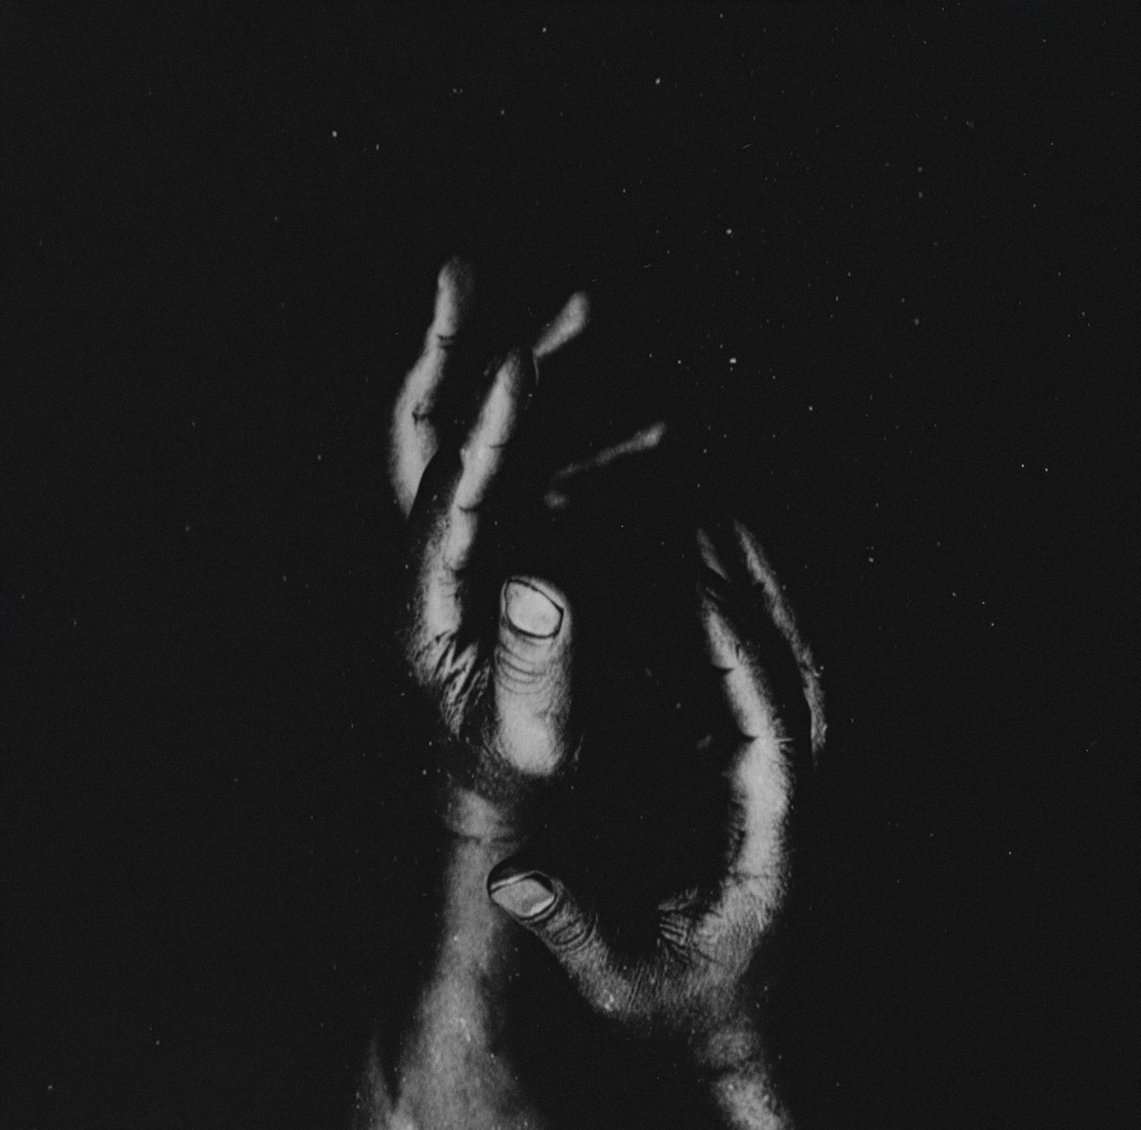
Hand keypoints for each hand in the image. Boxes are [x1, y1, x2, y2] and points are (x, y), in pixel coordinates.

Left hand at [391, 260, 602, 838]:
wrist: (503, 797)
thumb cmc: (513, 777)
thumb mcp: (533, 737)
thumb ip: (538, 668)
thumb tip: (540, 583)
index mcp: (431, 600)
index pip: (447, 494)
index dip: (485, 425)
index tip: (518, 357)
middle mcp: (443, 558)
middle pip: (430, 434)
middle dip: (452, 349)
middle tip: (466, 267)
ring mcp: (478, 550)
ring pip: (496, 441)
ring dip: (539, 376)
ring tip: (592, 313)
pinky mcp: (513, 556)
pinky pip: (545, 480)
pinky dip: (588, 441)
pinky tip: (655, 431)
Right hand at [486, 519, 825, 1129]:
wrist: (741, 1032)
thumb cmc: (683, 1009)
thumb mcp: (622, 980)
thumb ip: (571, 927)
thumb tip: (510, 879)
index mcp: (772, 835)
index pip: (768, 722)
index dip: (733, 645)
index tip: (691, 573)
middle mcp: (797, 793)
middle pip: (798, 666)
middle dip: (754, 584)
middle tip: (699, 504)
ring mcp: (792, 775)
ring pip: (798, 658)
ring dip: (761, 584)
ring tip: (708, 508)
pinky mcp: (772, 769)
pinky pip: (774, 674)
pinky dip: (748, 615)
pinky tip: (703, 568)